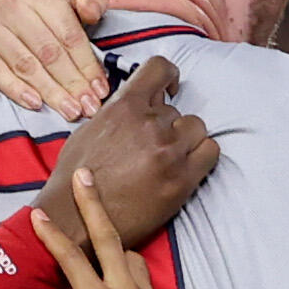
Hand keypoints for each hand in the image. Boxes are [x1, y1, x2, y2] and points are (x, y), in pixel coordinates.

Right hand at [0, 0, 110, 119]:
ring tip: (69, 110)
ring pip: (26, 64)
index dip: (87, 65)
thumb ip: (88, 1)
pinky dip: (17, 90)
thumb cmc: (32, 11)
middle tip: (88, 107)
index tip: (100, 89)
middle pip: (49, 52)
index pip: (69, 33)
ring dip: (51, 92)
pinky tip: (35, 103)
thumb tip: (93, 11)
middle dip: (72, 84)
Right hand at [0, 170, 193, 288]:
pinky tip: (122, 263)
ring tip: (99, 224)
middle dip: (93, 203)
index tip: (37, 214)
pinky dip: (128, 257)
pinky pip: (140, 269)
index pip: (71, 259)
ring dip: (112, 234)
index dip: (52, 235)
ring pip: (128, 252)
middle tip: (86, 175)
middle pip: (107, 237)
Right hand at [29, 57, 215, 250]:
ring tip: (166, 158)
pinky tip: (184, 166)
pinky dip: (201, 156)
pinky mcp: (183, 180)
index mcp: (124, 106)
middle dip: (166, 124)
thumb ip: (120, 111)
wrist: (77, 219)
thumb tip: (142, 101)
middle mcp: (150, 124)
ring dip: (185, 139)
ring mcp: (169, 152)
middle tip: (151, 146)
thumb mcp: (90, 129)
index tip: (169, 89)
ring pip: (197, 127)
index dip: (169, 76)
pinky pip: (211, 152)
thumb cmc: (78, 177)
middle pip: (176, 109)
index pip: (160, 68)